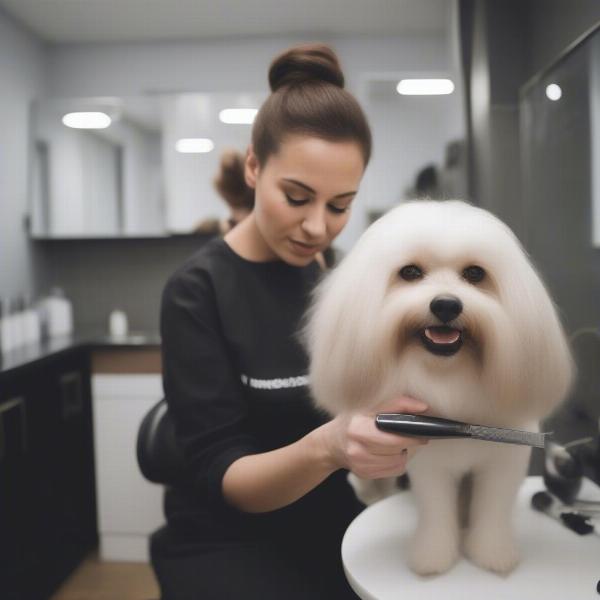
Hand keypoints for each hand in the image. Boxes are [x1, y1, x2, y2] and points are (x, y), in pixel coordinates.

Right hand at [314, 396, 428, 478]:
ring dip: (404, 452)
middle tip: (415, 434)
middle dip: (410, 441)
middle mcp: (357, 449)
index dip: (412, 433)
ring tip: (396, 441)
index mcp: (357, 428)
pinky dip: (397, 461)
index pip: (394, 437)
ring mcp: (361, 465)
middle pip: (397, 449)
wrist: (330, 443)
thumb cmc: (352, 420)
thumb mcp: (368, 406)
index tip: (423, 428)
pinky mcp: (365, 474)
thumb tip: (422, 408)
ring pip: (399, 461)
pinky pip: (394, 470)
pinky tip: (389, 452)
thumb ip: (396, 404)